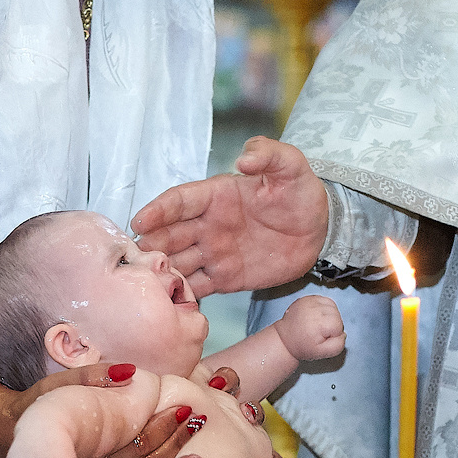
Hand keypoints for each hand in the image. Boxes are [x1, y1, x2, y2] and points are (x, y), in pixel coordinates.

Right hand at [130, 137, 327, 297]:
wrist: (320, 232)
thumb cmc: (300, 193)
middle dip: (152, 244)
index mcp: (216, 195)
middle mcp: (208, 224)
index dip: (159, 210)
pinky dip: (183, 294)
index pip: (180, 201)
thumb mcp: (291, 166)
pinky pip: (198, 286)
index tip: (140, 220)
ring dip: (163, 271)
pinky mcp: (225, 278)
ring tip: (149, 283)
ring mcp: (214, 252)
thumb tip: (243, 158)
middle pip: (171, 234)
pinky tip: (170, 303)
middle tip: (137, 257)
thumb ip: (268, 154)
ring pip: (178, 261)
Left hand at [277, 295, 344, 361]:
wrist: (285, 338)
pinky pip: (324, 299)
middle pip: (337, 314)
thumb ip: (338, 345)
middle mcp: (313, 309)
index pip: (339, 325)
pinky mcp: (306, 298)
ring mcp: (309, 301)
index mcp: (317, 323)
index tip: (323, 337)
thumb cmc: (302, 346)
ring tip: (318, 323)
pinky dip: (324, 307)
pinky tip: (317, 316)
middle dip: (332, 324)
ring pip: (332, 305)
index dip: (334, 333)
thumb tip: (342, 333)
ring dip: (329, 315)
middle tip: (320, 331)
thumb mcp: (323, 353)